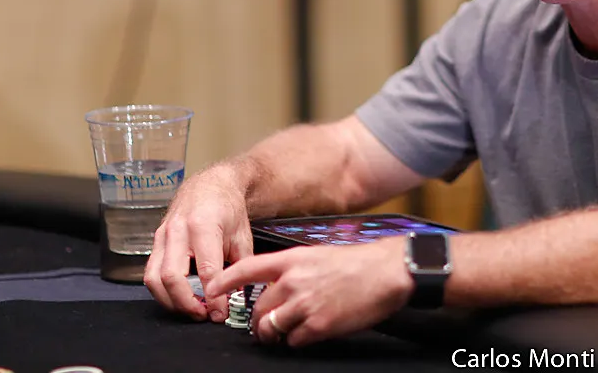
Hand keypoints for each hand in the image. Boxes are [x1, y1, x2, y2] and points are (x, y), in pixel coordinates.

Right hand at [143, 165, 254, 321]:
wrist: (211, 185)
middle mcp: (178, 230)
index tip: (220, 314)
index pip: (206, 270)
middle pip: (172, 277)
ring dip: (171, 301)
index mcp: (203, 225)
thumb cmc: (228, 208)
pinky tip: (179, 298)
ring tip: (191, 310)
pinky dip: (162, 291)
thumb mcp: (242, 236)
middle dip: (187, 303)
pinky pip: (150, 272)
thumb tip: (237, 299)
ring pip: (154, 278)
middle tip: (204, 316)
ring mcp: (162, 235)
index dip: (213, 297)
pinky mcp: (155, 241)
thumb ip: (240, 268)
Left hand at [208, 238, 414, 346]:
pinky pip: (293, 341)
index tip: (211, 289)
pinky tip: (311, 332)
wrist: (386, 272)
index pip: (247, 269)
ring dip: (273, 335)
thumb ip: (293, 271)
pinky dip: (297, 341)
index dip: (225, 280)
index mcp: (292, 260)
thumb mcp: (317, 256)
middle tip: (265, 328)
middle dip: (258, 322)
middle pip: (257, 309)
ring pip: (270, 327)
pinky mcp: (318, 325)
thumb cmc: (357, 264)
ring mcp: (304, 304)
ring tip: (283, 334)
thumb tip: (277, 290)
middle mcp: (293, 281)